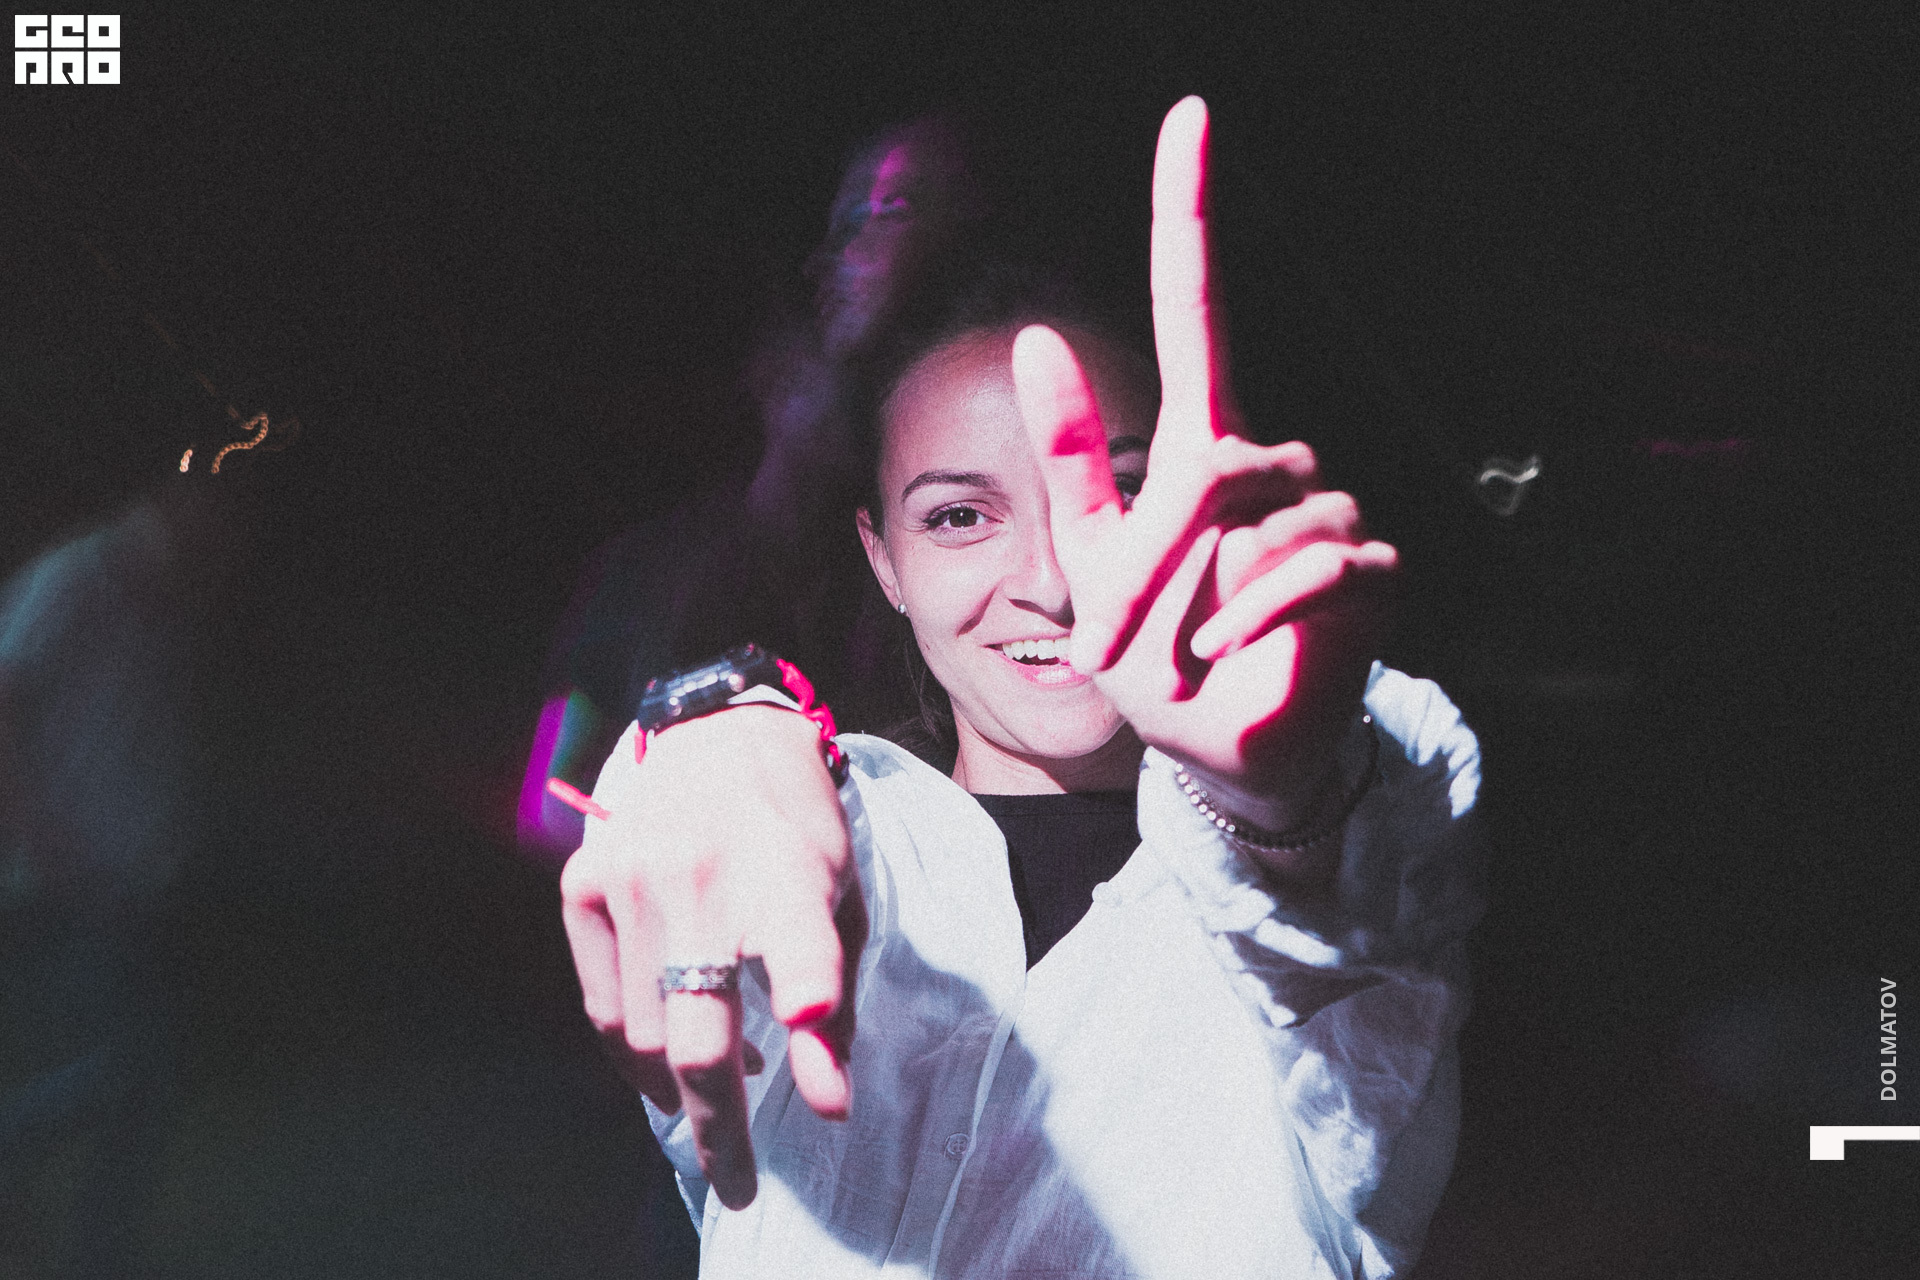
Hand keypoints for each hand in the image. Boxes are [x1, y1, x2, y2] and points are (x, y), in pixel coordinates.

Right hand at [558, 705, 863, 1209]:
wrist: (718, 737)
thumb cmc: (796, 830)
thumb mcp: (841, 899)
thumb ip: (833, 995)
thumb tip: (826, 1104)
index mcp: (784, 875)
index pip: (802, 952)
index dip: (812, 1017)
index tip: (823, 1097)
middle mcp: (699, 877)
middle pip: (699, 1037)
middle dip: (719, 1130)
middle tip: (736, 1181)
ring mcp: (630, 881)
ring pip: (643, 1036)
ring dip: (680, 1087)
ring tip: (721, 1089)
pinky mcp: (582, 884)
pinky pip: (603, 1005)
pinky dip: (636, 1049)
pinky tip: (672, 1057)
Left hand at [1011, 97, 1397, 818]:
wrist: (1218, 753)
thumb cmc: (1155, 655)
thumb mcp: (1092, 559)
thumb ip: (1070, 458)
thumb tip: (1033, 337)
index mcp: (1203, 449)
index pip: (1198, 311)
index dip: (1190, 218)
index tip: (1189, 118)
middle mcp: (1273, 466)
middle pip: (1220, 459)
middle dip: (1161, 549)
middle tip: (1117, 632)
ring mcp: (1327, 516)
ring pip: (1267, 511)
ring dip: (1201, 591)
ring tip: (1180, 653)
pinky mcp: (1369, 572)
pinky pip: (1318, 561)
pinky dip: (1259, 613)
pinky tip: (1228, 654)